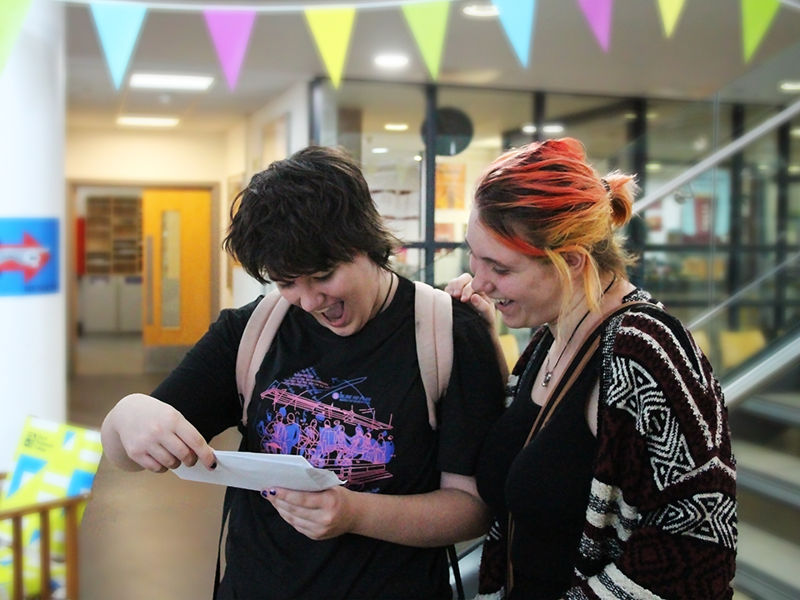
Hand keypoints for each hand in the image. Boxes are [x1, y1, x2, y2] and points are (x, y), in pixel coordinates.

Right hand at [101, 393, 216, 472]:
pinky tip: (161, 458)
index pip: (195, 441)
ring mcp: (146, 442)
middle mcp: (159, 430)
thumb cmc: (157, 415)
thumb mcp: (174, 417)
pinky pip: (156, 468)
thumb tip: (206, 454)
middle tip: (189, 459)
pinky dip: (163, 467)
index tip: (212, 464)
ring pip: (171, 463)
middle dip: (190, 460)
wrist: (128, 412)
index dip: (206, 455)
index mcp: (173, 419)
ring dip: (176, 463)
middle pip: (184, 455)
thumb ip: (188, 434)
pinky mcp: (135, 452)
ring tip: (173, 455)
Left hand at [262, 486, 357, 539]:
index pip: (302, 499)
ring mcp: (319, 530)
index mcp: (329, 502)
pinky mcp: (315, 536)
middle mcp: (324, 519)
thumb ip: (312, 486)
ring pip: (293, 519)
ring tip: (272, 499)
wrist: (355, 515)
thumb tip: (289, 481)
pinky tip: (282, 508)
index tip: (272, 488)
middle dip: (278, 501)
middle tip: (267, 492)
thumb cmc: (340, 496)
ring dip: (280, 509)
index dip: (285, 494)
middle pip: (294, 510)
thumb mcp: (330, 486)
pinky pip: (296, 525)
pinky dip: (287, 516)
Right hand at [445, 272, 495, 327]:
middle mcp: (471, 289)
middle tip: (456, 295)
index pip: (473, 283)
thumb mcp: (488, 315)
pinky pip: (448, 290)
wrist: (480, 332)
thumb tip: (473, 297)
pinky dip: (447, 292)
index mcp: (481, 291)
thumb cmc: (486, 323)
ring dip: (452, 287)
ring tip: (452, 296)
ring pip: (454, 282)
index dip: (467, 289)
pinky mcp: (453, 298)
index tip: (464, 300)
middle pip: (464, 278)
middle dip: (458, 285)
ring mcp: (461, 292)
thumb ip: (482, 305)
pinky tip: (448, 298)